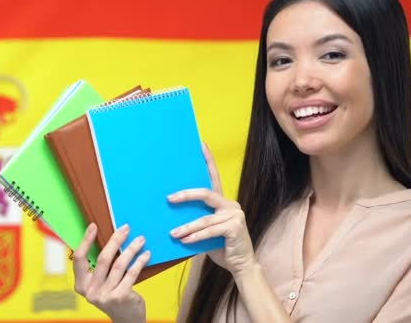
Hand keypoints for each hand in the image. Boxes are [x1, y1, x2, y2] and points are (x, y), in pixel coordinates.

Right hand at [73, 223, 150, 322]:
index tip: (94, 226)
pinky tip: (146, 254)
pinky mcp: (120, 297)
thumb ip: (101, 267)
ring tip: (140, 240)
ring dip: (131, 249)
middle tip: (126, 228)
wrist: (126, 320)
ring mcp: (105, 296)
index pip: (79, 259)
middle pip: (103, 259)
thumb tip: (110, 238)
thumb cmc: (114, 296)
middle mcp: (90, 291)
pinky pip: (131, 273)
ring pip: (119, 265)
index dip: (86, 241)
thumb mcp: (102, 283)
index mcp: (81, 285)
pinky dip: (140, 261)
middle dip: (115, 240)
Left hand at [168, 143, 255, 275]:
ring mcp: (234, 214)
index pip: (214, 177)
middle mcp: (230, 204)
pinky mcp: (235, 226)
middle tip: (169, 198)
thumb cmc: (221, 246)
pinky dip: (196, 236)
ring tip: (173, 233)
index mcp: (222, 202)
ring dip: (187, 227)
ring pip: (205, 218)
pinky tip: (185, 241)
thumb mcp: (206, 231)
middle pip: (206, 193)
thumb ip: (197, 220)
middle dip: (186, 195)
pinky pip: (210, 230)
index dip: (208, 160)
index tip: (200, 144)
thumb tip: (173, 214)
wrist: (240, 265)